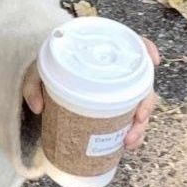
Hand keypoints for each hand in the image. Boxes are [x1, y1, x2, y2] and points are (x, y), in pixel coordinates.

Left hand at [21, 34, 159, 151]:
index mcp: (100, 50)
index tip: (153, 61)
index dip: (147, 49)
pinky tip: (126, 143)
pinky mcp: (116, 104)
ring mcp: (119, 87)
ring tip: (129, 141)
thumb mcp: (37, 71)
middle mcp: (115, 68)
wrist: (48, 75)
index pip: (131, 43)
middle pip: (142, 81)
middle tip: (137, 121)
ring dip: (140, 124)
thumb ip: (33, 84)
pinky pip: (131, 116)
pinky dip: (132, 130)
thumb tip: (37, 107)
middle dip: (145, 103)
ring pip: (140, 103)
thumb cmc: (48, 68)